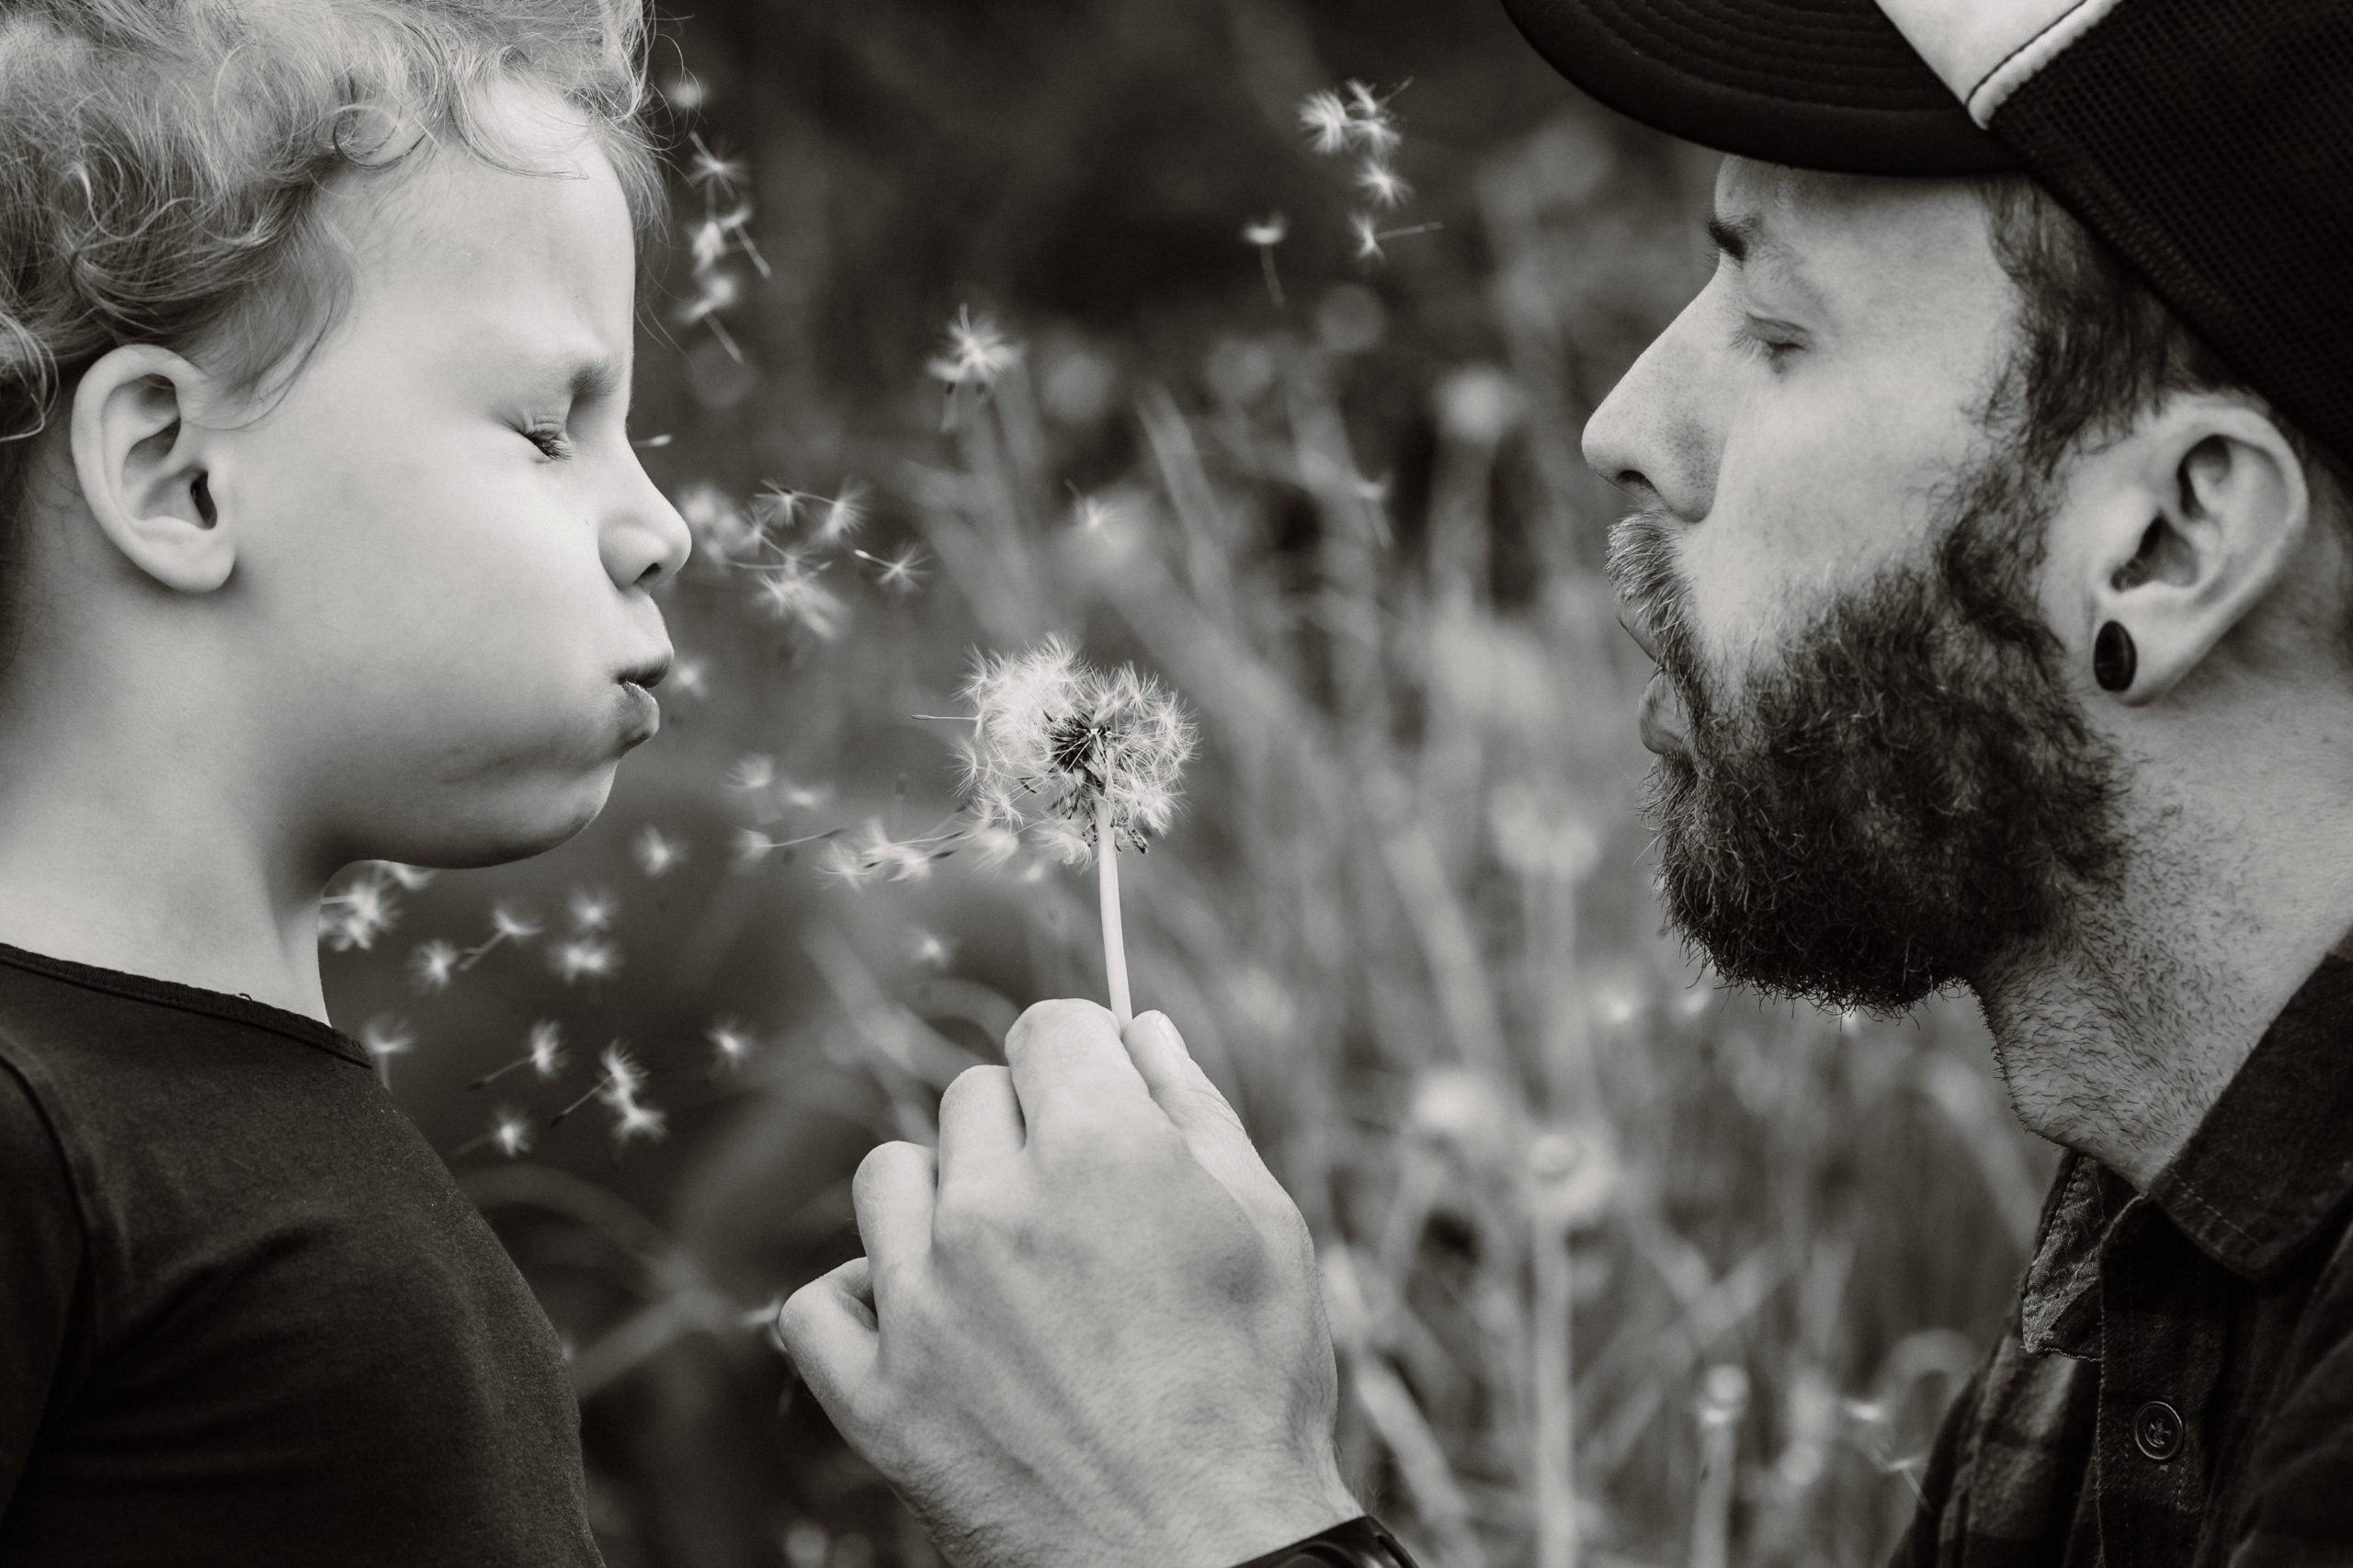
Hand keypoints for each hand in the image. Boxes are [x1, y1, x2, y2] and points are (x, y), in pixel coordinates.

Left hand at [780, 1000, 1358, 1567]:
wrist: (1206, 1561)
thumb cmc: (1254, 1390)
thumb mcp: (1265, 1227)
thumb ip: (1194, 1107)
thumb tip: (1138, 1027)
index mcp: (1099, 1150)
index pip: (1048, 1028)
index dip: (1081, 1057)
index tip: (1095, 1098)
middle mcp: (994, 1208)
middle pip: (973, 1097)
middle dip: (1025, 1133)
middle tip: (1080, 1213)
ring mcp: (924, 1302)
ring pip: (890, 1178)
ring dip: (940, 1203)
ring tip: (1006, 1268)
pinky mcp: (876, 1395)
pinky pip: (819, 1304)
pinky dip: (861, 1306)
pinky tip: (925, 1325)